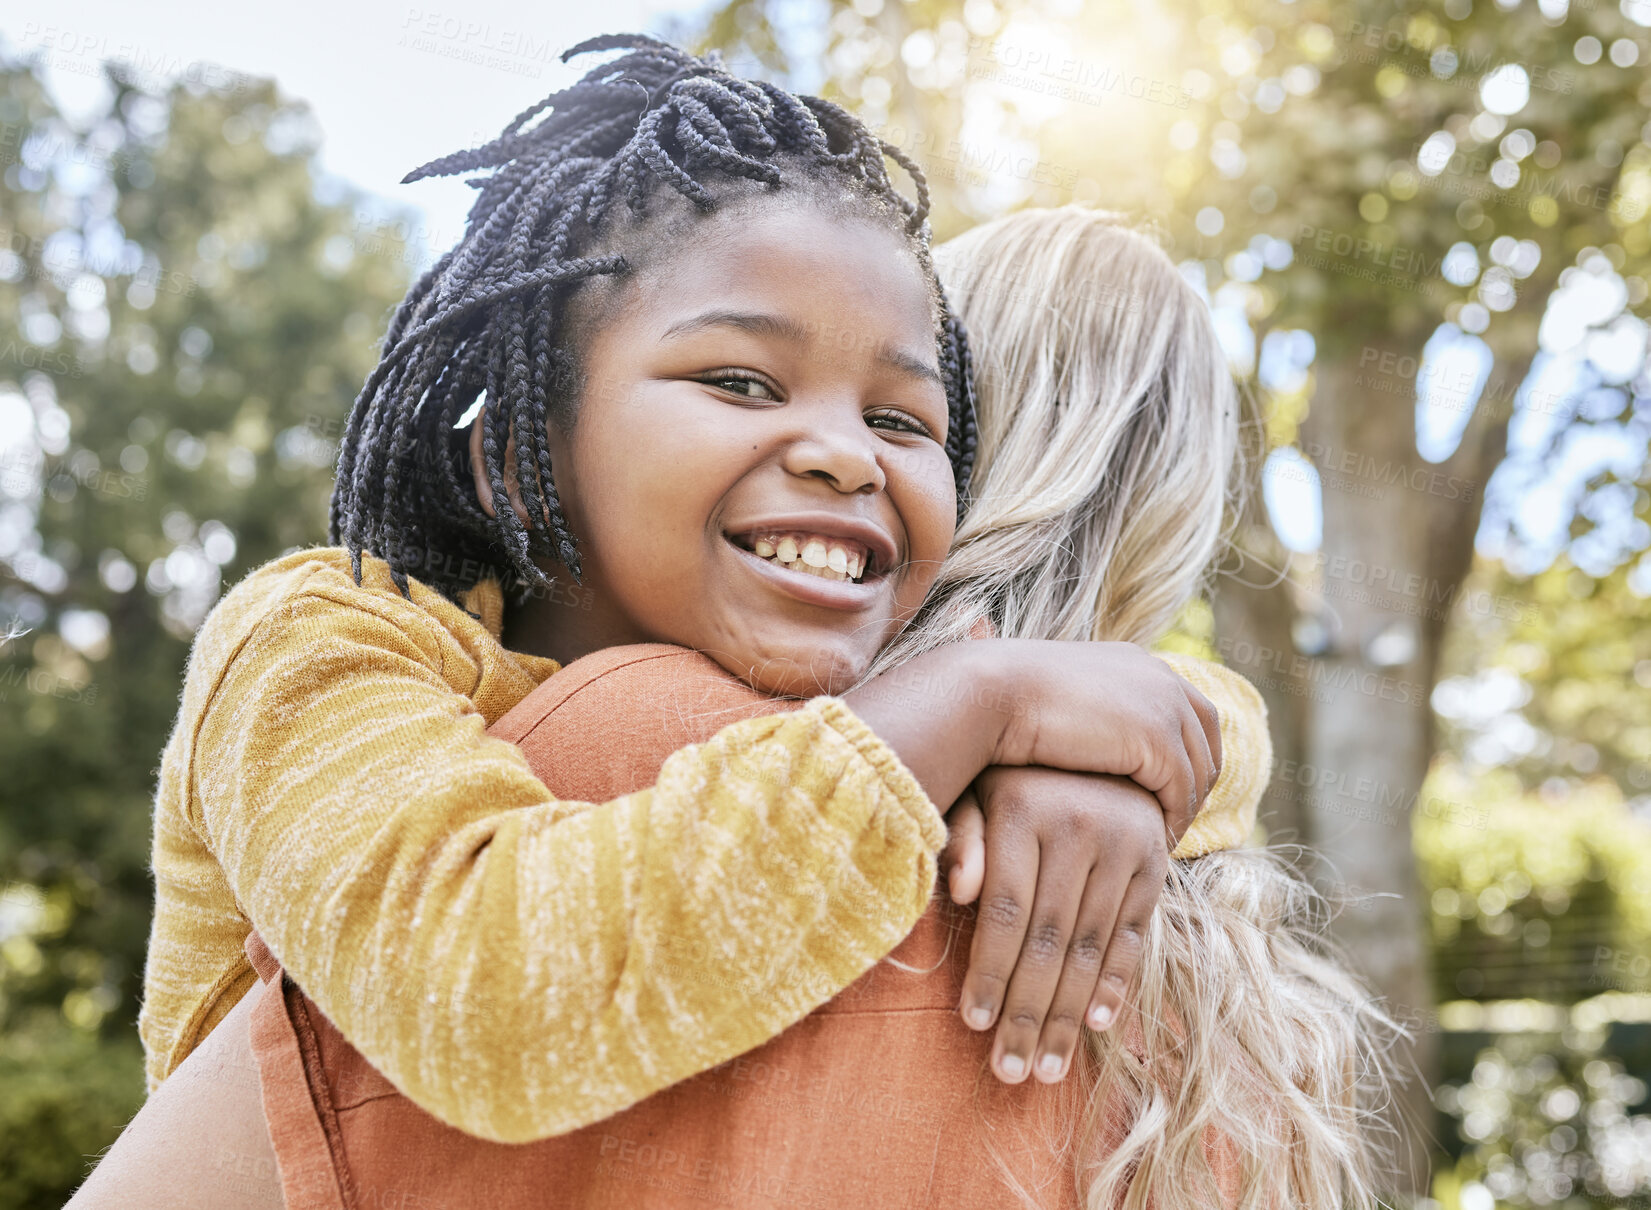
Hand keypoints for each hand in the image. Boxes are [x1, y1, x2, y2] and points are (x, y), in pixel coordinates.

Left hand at [940, 766, 1169, 1084]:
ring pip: (1090, 946)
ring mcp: (1122, 842)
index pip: (1005, 911)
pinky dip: (1115, 980)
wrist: (1089, 732)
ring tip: (1048, 1069)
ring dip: (1070, 1015)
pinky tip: (1095, 1024)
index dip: (989, 971)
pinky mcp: (1153, 857)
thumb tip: (958, 893)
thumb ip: (961, 836)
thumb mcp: (972, 790)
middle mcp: (1077, 824)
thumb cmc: (1008, 773)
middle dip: (1029, 1013)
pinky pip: (1133, 930)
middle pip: (1048, 940)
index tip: (972, 1023)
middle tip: (1012, 1072)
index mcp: (1022, 808)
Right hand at [984, 640, 1222, 840]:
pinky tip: (1153, 844)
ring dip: (1184, 808)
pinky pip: (1181, 793)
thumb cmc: (1003, 701)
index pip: (1189, 709)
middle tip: (1174, 820)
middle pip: (1205, 738)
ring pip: (1198, 770)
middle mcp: (1159, 677)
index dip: (1188, 751)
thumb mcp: (1057, 698)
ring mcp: (1164, 707)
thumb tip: (1090, 736)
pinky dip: (1173, 821)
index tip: (1170, 789)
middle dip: (1197, 780)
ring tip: (1162, 840)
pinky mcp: (1157, 741)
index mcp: (1136, 662)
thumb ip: (1086, 711)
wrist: (990, 694)